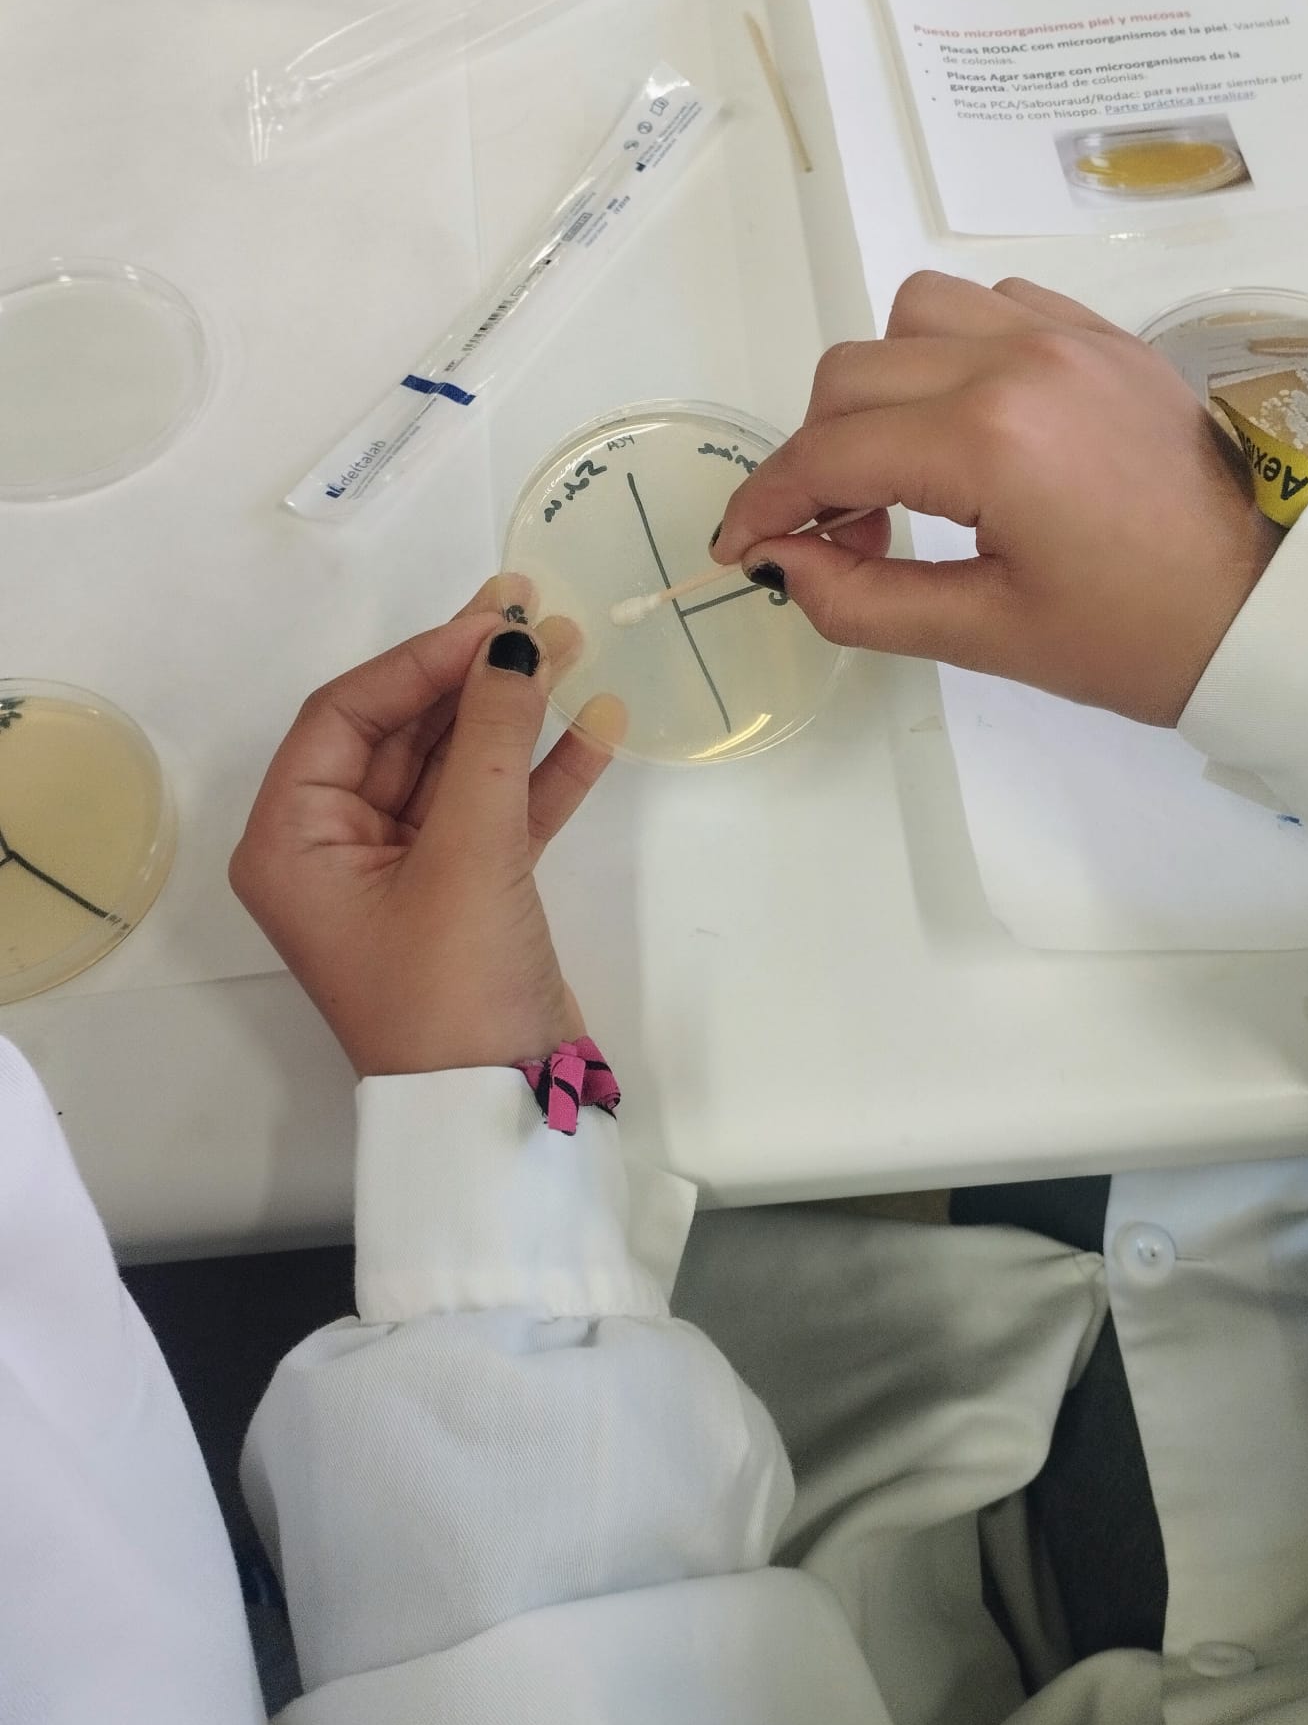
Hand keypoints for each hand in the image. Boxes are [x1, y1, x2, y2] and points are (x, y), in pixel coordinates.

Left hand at [230, 580, 622, 1076]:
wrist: (503, 1114)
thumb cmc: (452, 986)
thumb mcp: (468, 854)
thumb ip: (490, 738)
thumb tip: (513, 640)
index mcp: (294, 841)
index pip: (346, 714)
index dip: (420, 659)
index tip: (495, 617)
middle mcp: (336, 850)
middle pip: (402, 732)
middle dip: (471, 676)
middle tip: (537, 611)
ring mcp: (406, 872)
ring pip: (457, 767)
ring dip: (513, 714)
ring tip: (573, 647)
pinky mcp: (468, 895)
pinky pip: (499, 812)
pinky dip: (543, 774)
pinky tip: (596, 723)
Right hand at [712, 271, 1280, 725]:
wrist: (1272, 609)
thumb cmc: (1137, 639)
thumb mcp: (988, 636)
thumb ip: (862, 599)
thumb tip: (779, 563)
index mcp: (989, 438)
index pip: (827, 452)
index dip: (764, 502)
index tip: (739, 549)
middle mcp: (1017, 359)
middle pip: (851, 374)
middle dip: (815, 454)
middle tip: (837, 535)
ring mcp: (1065, 334)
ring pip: (912, 315)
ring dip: (880, 387)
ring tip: (903, 470)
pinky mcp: (1102, 335)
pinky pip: (991, 305)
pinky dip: (950, 351)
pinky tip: (969, 424)